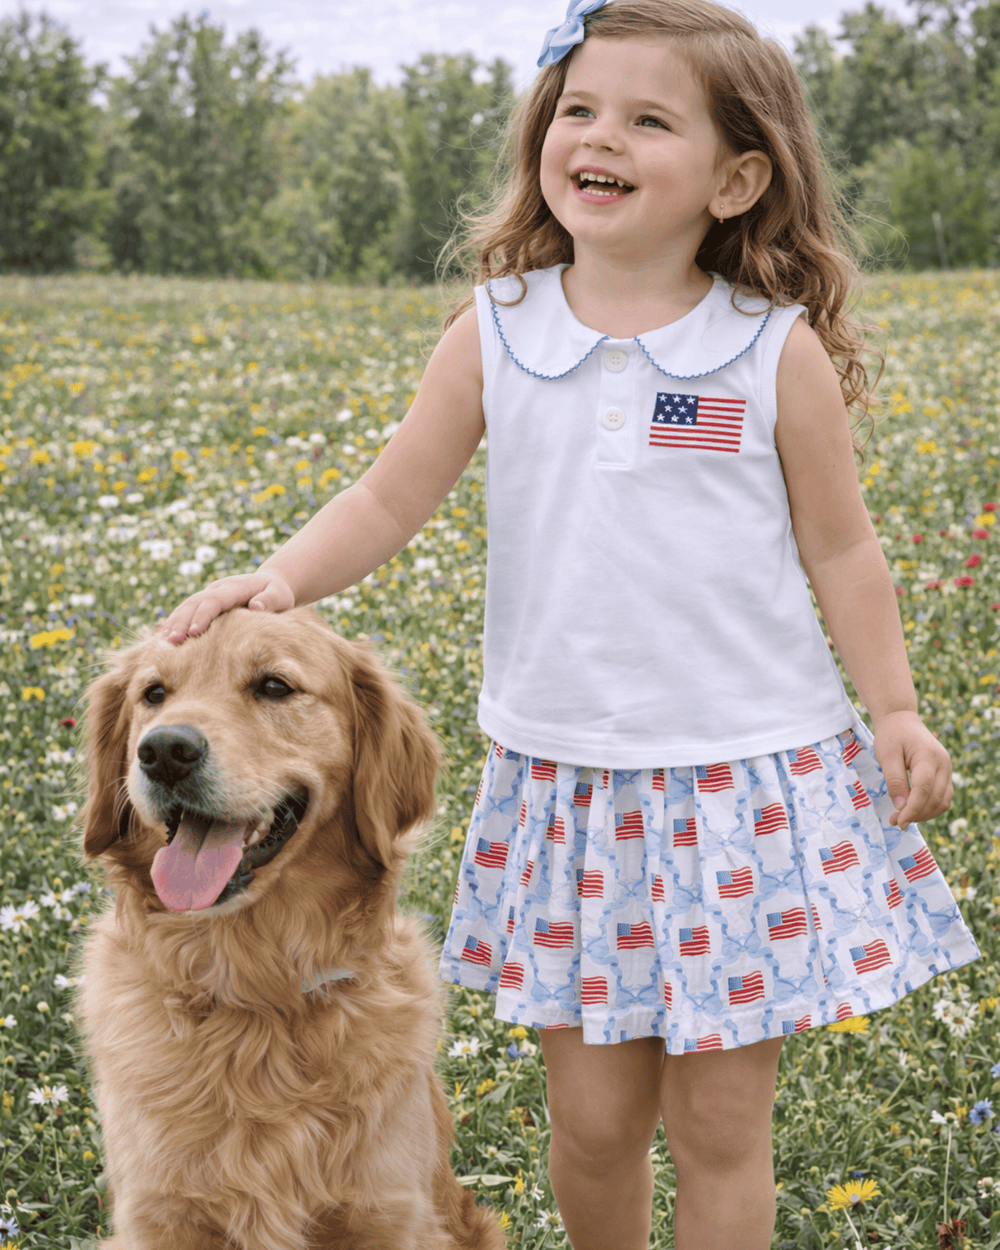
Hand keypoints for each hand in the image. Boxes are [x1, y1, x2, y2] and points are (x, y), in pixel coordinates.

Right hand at [156, 570, 295, 643]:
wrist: (269, 584)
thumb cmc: (277, 594)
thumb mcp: (280, 595)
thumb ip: (270, 600)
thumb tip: (256, 607)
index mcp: (234, 587)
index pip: (215, 600)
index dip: (203, 615)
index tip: (193, 631)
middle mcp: (217, 589)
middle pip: (194, 603)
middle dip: (181, 621)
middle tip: (171, 640)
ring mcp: (208, 595)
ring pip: (186, 607)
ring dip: (173, 623)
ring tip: (163, 642)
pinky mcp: (204, 604)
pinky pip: (185, 612)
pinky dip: (174, 624)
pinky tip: (163, 639)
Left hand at [871, 709, 951, 830]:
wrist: (901, 719)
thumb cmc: (891, 735)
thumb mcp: (886, 755)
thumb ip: (894, 780)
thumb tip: (901, 807)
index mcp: (928, 756)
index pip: (924, 789)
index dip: (912, 809)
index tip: (898, 822)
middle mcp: (943, 764)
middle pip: (935, 799)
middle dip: (916, 814)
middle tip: (895, 822)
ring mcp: (947, 769)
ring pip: (942, 801)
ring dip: (924, 814)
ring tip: (902, 818)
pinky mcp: (945, 773)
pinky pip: (942, 797)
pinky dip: (929, 807)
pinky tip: (913, 810)